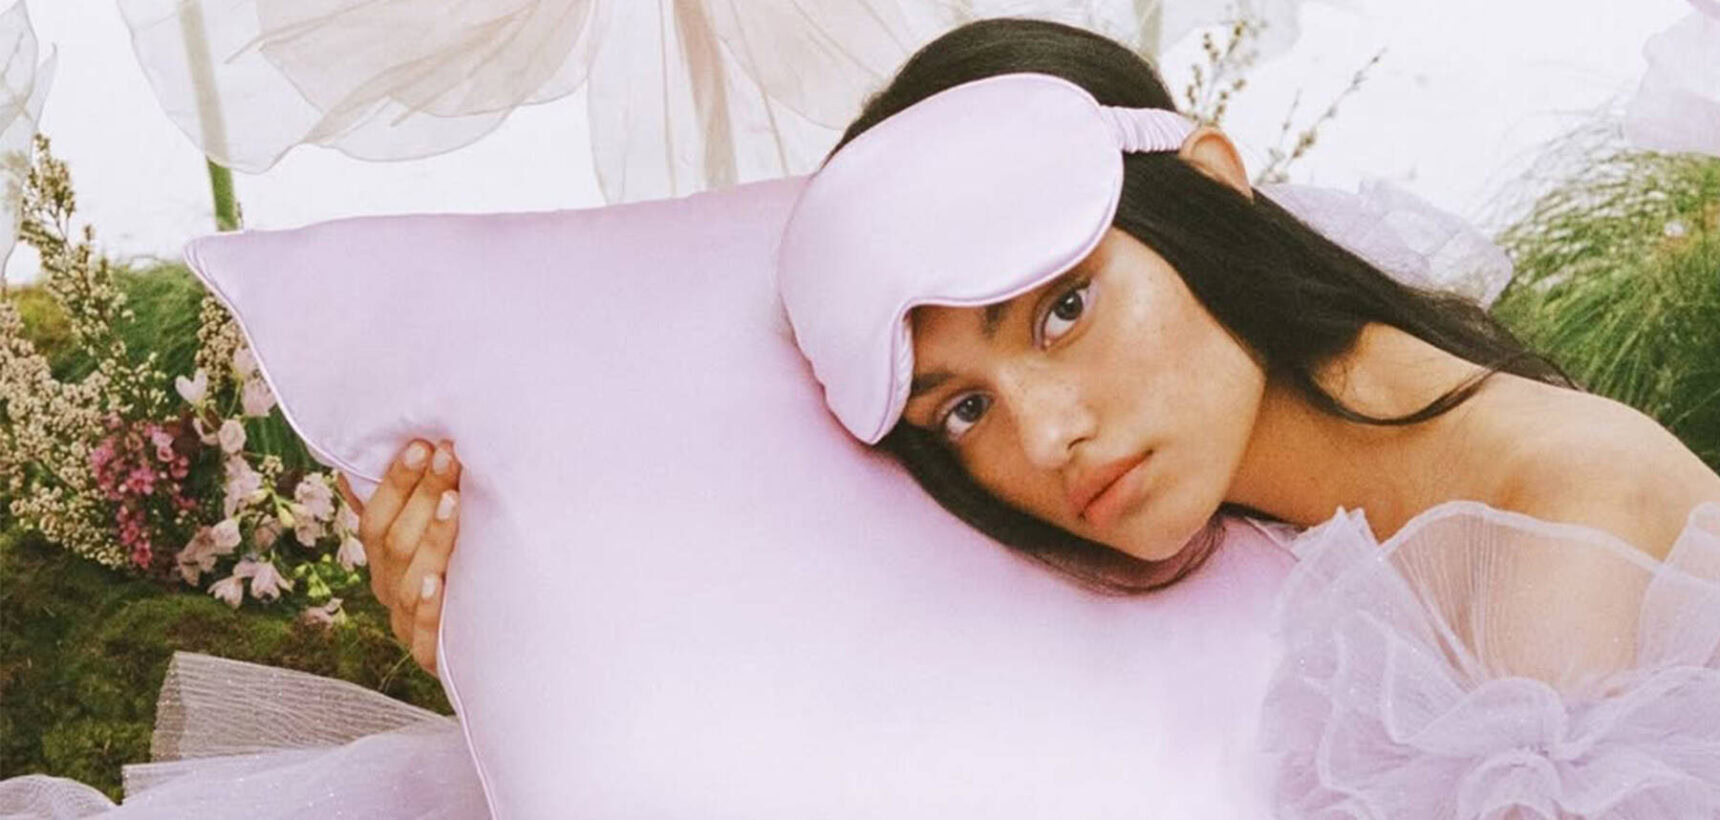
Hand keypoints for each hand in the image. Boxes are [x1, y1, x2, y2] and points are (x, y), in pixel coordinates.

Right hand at [334, 438, 459, 678]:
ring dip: (431, 537)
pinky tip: (439, 581)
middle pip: (396, 542)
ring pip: (412, 579)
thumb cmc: (465, 581)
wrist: (495, 650)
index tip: (421, 446)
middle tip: (449, 456)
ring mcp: (410, 625)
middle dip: (422, 494)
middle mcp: (391, 591)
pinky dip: (430, 606)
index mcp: (384, 563)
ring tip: (452, 501)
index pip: (376, 519)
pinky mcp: (436, 657)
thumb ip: (409, 507)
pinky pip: (427, 633)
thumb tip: (365, 464)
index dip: (395, 483)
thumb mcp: (437, 543)